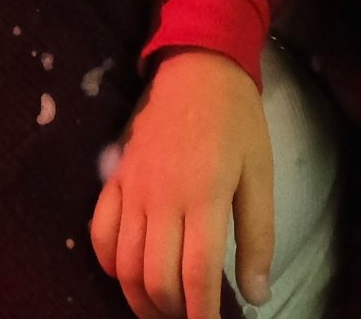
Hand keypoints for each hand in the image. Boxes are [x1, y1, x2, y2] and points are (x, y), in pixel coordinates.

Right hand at [91, 49, 275, 318]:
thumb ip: (258, 237)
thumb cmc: (237, 121)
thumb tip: (257, 293)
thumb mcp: (260, 175)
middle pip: (156, 277)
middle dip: (172, 312)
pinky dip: (109, 266)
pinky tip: (128, 275)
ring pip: (123, 265)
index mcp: (205, 196)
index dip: (201, 315)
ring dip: (140, 298)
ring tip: (163, 308)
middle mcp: (162, 198)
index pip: (196, 275)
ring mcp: (131, 190)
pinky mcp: (113, 180)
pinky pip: (99, 235)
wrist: (197, 66)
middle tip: (190, 317)